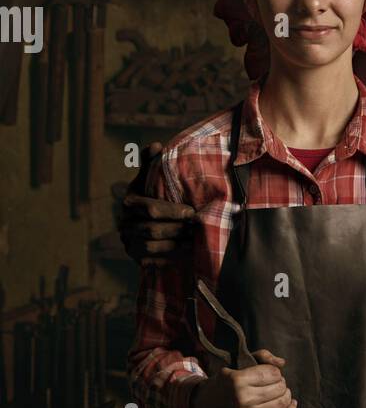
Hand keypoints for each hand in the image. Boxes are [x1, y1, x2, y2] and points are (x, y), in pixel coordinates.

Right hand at [120, 142, 195, 265]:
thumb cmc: (156, 194)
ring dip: (177, 244)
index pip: (150, 209)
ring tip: (196, 240)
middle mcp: (125, 224)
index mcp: (129, 201)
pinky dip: (173, 257)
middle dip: (178, 228)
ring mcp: (129, 243)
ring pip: (153, 247)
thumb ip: (153, 162)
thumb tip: (155, 145)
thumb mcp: (152, 177)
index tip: (192, 211)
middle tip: (198, 227)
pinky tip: (189, 253)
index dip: (172, 211)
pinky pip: (154, 261)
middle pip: (153, 230)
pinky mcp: (138, 259)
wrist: (152, 222)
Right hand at [190, 349, 297, 407]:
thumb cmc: (223, 384)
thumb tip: (281, 363)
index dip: (275, 372)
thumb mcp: (236, 365)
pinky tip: (291, 405)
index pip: (272, 373)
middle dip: (281, 383)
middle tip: (276, 383)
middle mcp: (242, 399)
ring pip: (281, 403)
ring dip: (286, 396)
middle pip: (279, 388)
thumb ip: (261, 357)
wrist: (203, 407)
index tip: (271, 373)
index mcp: (237, 380)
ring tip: (282, 392)